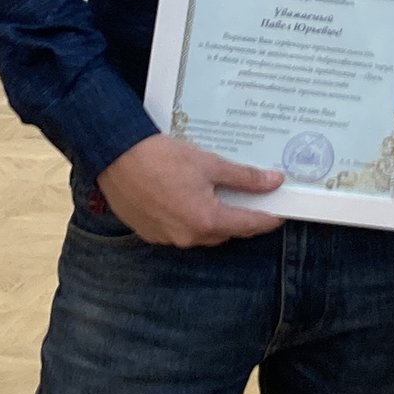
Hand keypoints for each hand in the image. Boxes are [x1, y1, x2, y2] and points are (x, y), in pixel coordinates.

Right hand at [99, 134, 284, 247]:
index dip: (266, 220)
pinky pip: (179, 231)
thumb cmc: (161, 157)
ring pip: (201, 233)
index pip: (248, 225)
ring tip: (216, 195)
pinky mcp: (149, 232)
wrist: (115, 156)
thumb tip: (273, 181)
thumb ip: (244, 177)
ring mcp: (167, 237)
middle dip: (239, 218)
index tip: (278, 215)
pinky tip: (186, 198)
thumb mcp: (209, 163)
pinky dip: (188, 218)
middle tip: (249, 199)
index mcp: (206, 220)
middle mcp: (188, 236)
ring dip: (212, 218)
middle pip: (225, 231)